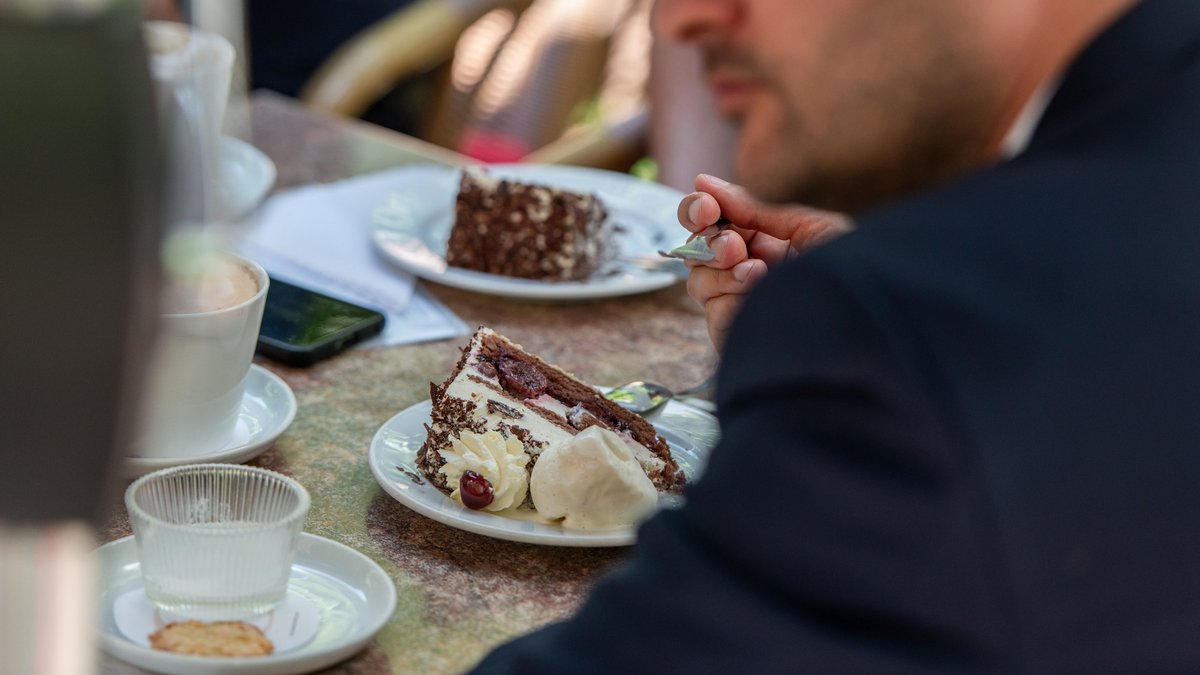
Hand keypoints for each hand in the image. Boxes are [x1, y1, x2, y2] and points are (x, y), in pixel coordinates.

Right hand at [678, 174, 851, 349]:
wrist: (866, 316)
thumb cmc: (850, 268)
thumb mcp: (807, 226)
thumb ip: (755, 207)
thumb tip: (704, 181)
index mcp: (762, 240)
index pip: (711, 220)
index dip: (699, 210)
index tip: (707, 208)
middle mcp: (745, 270)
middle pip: (694, 249)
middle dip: (708, 242)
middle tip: (734, 246)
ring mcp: (740, 304)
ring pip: (698, 282)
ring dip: (723, 273)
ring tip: (758, 273)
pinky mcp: (738, 335)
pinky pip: (714, 313)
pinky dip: (732, 302)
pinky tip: (757, 297)